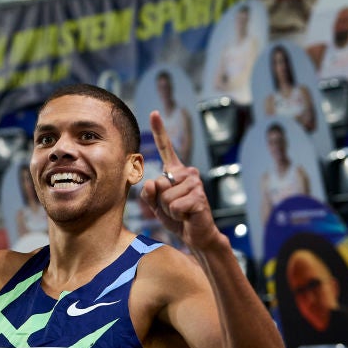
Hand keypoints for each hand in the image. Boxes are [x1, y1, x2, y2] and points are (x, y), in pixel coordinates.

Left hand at [139, 111, 219, 249]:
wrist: (196, 235)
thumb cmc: (177, 217)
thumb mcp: (157, 205)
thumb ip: (149, 194)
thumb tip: (152, 183)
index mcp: (176, 171)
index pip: (166, 148)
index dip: (160, 130)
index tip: (154, 112)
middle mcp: (187, 172)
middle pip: (158, 183)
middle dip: (160, 201)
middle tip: (175, 208)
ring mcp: (195, 183)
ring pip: (165, 197)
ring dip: (169, 210)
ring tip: (182, 212)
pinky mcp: (198, 197)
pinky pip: (174, 206)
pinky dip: (177, 215)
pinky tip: (187, 215)